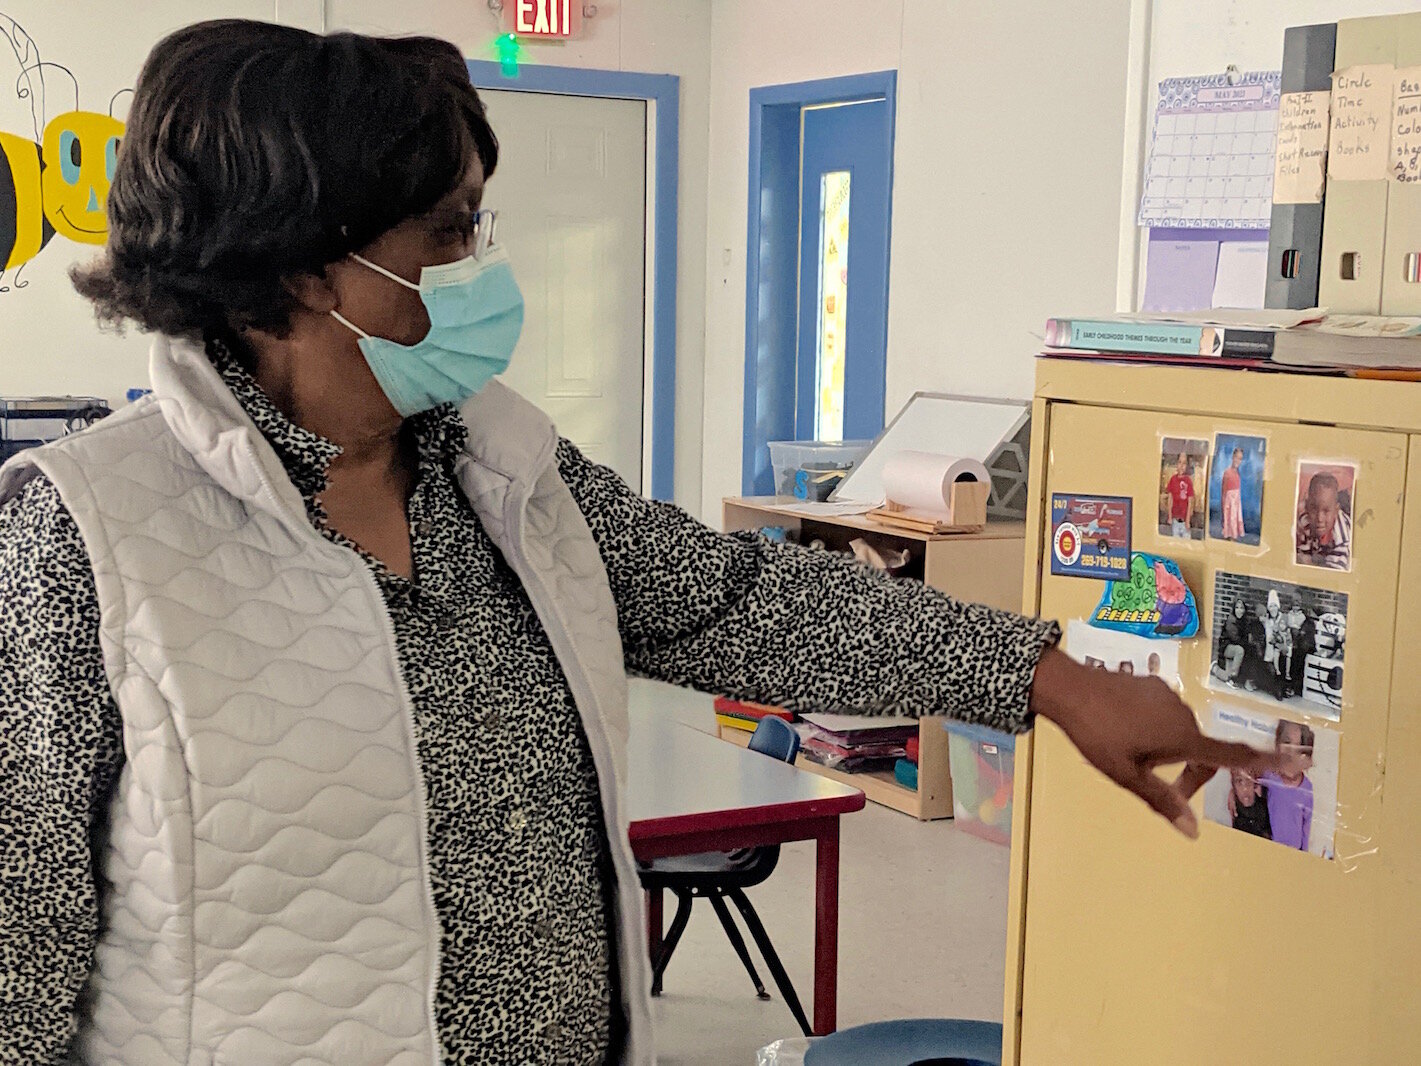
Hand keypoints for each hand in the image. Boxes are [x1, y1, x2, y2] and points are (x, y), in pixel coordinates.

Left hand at [1028, 648, 1287, 836]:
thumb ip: (1162, 800)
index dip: (1266, 761)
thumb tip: (1194, 831)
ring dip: (1168, 751)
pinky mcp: (1152, 685)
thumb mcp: (1126, 775)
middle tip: (1159, 789)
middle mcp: (1183, 714)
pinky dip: (1156, 730)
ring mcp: (1168, 697)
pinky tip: (1125, 731)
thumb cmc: (1097, 736)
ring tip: (1130, 754)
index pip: (1233, 755)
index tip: (1299, 762)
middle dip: (1189, 774)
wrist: (1069, 688)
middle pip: (1202, 751)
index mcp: (1183, 738)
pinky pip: (1164, 714)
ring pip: (1179, 733)